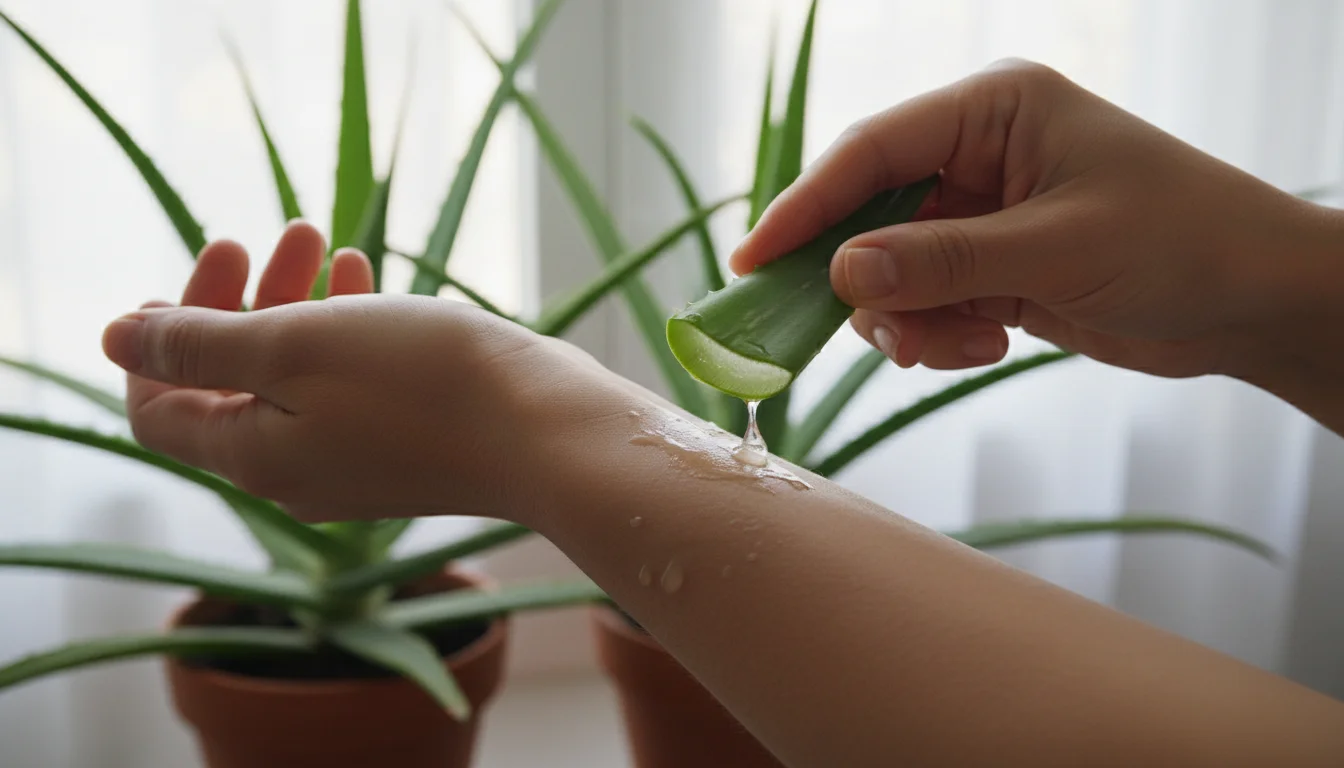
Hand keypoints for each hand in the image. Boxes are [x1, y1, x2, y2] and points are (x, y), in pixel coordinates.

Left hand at [102, 230, 629, 522]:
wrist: (550, 435)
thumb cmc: (425, 386)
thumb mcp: (296, 346)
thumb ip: (198, 344)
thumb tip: (113, 336)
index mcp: (252, 455)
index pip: (159, 404)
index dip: (164, 330)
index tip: (218, 257)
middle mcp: (294, 471)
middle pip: (228, 384)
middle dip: (241, 300)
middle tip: (279, 234)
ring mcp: (353, 464)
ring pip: (293, 379)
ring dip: (296, 303)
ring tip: (326, 238)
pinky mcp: (404, 449)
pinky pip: (347, 387)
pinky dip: (344, 331)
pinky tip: (371, 280)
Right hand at [731, 58, 1343, 381]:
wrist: (1256, 302)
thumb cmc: (1180, 243)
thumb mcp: (1057, 249)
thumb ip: (944, 261)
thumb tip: (840, 273)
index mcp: (993, 110)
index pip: (872, 152)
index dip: (806, 206)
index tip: (755, 260)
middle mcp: (979, 154)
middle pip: (871, 216)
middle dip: (867, 281)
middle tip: (867, 332)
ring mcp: (984, 214)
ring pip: (894, 271)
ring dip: (910, 319)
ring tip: (958, 346)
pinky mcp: (994, 267)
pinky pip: (929, 302)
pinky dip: (941, 334)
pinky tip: (990, 345)